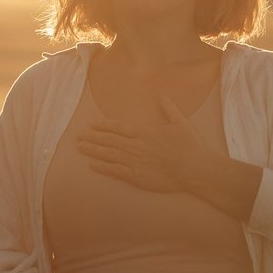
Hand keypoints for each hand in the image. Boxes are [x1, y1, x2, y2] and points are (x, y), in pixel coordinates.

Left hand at [77, 96, 206, 194]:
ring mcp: (135, 161)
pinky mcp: (137, 177)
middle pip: (109, 140)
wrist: (194, 168)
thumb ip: (169, 109)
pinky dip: (103, 168)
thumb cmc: (189, 145)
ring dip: (93, 150)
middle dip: (92, 137)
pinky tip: (92, 165)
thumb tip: (163, 96)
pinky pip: (115, 171)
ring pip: (108, 154)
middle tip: (78, 135)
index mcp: (144, 132)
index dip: (104, 126)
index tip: (92, 125)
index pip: (119, 127)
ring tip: (80, 147)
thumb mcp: (180, 123)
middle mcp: (136, 146)